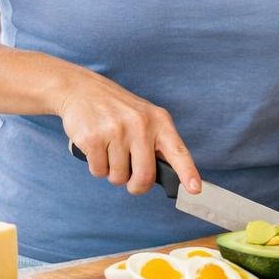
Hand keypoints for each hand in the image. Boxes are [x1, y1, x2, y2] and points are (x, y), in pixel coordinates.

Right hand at [55, 69, 200, 196]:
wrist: (83, 90)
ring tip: (110, 151)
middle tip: (131, 181)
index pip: (178, 151)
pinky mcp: (93, 138)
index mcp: (159, 121)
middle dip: (136, 186)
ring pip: (118, 177)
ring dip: (113, 173)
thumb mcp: (145, 117)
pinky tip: (97, 148)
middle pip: (144, 177)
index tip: (195, 189)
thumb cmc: (118, 110)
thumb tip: (167, 174)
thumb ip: (157, 142)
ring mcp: (116, 131)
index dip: (187, 172)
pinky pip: (98, 172)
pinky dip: (97, 167)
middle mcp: (141, 125)